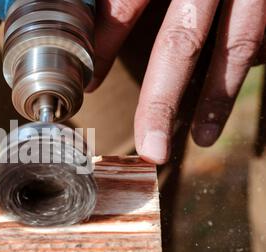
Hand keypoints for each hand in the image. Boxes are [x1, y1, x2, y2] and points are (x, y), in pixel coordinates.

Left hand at [88, 0, 265, 163]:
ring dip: (218, 97)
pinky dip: (246, 63)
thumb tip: (104, 20)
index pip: (125, 8)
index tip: (90, 85)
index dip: (104, 48)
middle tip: (151, 149)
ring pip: (237, 47)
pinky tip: (230, 83)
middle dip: (161, 102)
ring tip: (203, 138)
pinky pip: (259, 36)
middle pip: (181, 45)